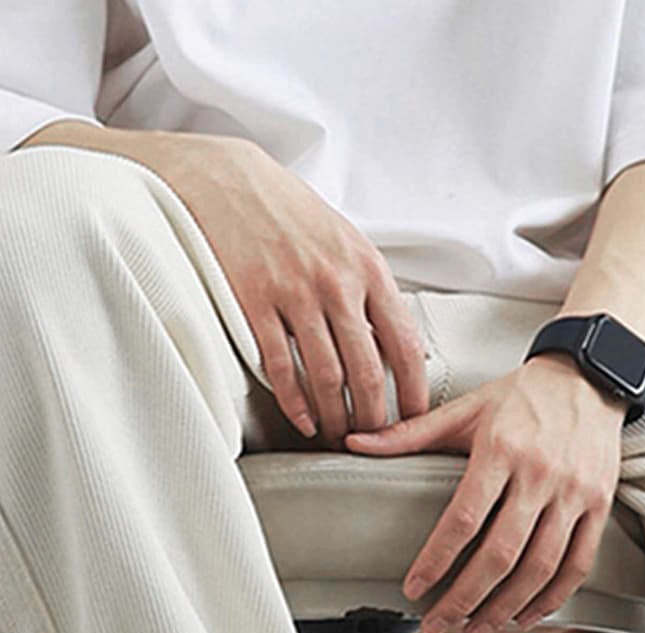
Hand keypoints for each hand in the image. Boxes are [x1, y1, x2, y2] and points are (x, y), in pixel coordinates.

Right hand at [149, 134, 429, 445]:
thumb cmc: (292, 215)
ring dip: (335, 418)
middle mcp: (337, 283)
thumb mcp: (346, 242)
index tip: (415, 421)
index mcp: (368, 269)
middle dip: (375, 418)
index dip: (414, 392)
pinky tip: (303, 421)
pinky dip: (295, 403)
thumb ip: (372, 292)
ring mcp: (295, 294)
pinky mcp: (255, 302)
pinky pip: (282, 368)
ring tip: (338, 438)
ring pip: (327, 378)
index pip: (405, 345)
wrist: (229, 179)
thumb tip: (400, 345)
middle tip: (373, 441)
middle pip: (368, 373)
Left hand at [343, 354, 624, 632]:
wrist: (589, 376)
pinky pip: (577, 564)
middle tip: (439, 625)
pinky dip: (551, 598)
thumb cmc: (525, 396)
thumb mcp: (465, 408)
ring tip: (477, 630)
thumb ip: (411, 433)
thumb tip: (356, 443)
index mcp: (502, 449)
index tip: (415, 589)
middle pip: (500, 554)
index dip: (437, 560)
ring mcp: (574, 494)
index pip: (464, 519)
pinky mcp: (599, 506)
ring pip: (539, 568)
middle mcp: (541, 474)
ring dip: (505, 608)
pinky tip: (525, 615)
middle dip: (466, 599)